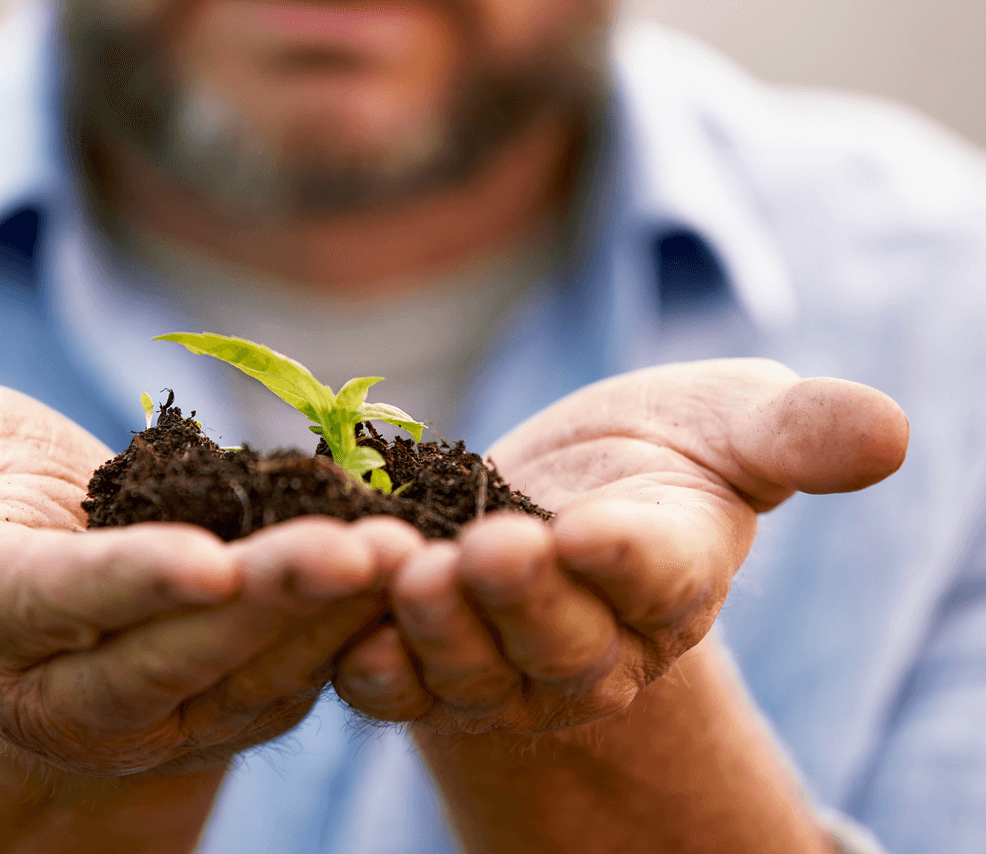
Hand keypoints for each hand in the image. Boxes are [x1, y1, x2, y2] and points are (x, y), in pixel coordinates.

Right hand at [0, 368, 421, 774]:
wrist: (69, 560)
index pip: (63, 607)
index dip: (130, 585)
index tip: (207, 560)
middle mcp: (81, 683)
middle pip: (180, 651)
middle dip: (268, 603)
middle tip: (357, 548)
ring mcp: (171, 700)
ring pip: (259, 670)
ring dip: (336, 617)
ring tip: (409, 553)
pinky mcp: (244, 695)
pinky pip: (306, 668)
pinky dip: (360, 624)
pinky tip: (418, 569)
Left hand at [334, 358, 908, 732]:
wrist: (552, 493)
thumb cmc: (652, 451)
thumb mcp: (727, 422)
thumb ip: (794, 433)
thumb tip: (890, 428)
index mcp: (670, 577)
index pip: (658, 580)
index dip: (626, 561)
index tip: (595, 532)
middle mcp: (592, 643)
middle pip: (560, 643)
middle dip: (524, 601)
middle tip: (488, 551)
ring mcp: (504, 667)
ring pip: (472, 671)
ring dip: (440, 631)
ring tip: (414, 576)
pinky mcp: (424, 666)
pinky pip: (394, 684)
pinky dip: (368, 662)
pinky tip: (340, 625)